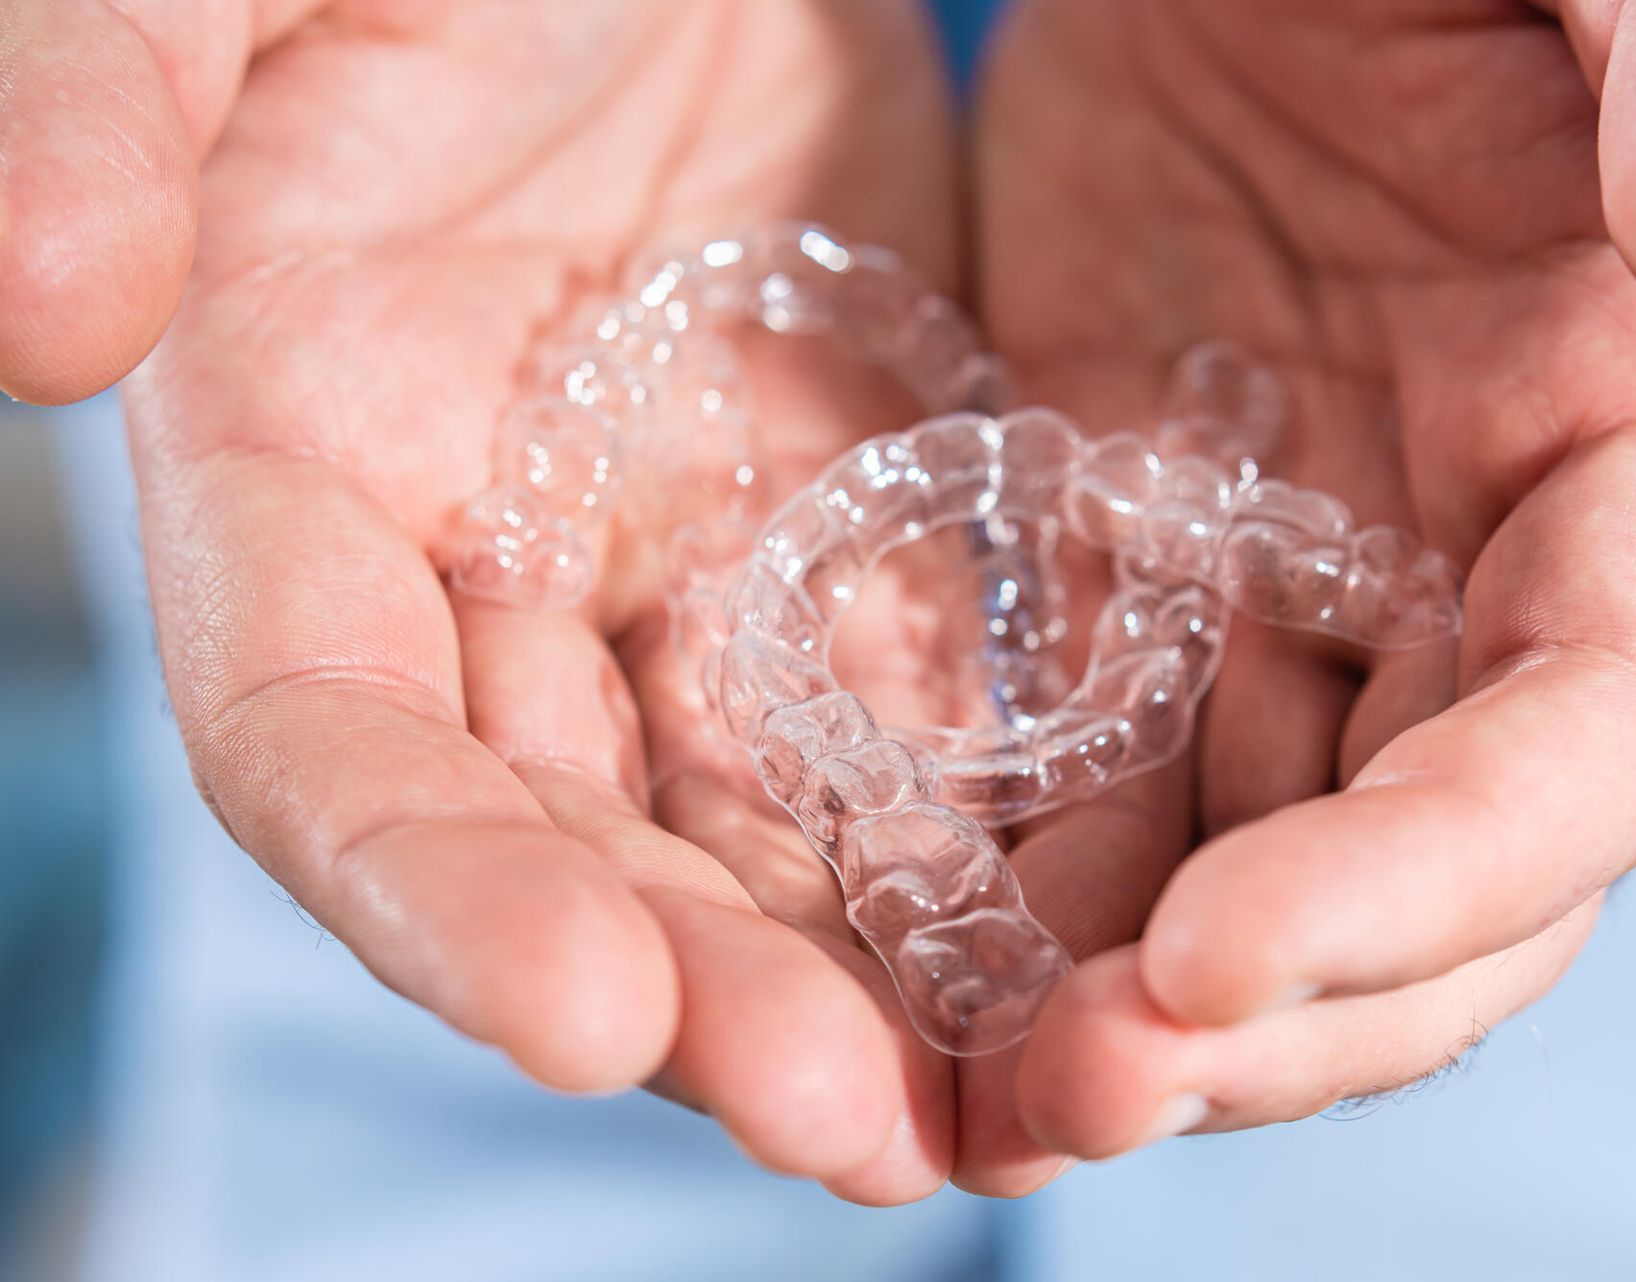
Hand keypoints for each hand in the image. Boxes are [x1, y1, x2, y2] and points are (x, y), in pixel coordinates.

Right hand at [0, 0, 976, 1202]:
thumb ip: (94, 99)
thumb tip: (29, 320)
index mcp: (301, 461)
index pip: (326, 743)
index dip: (433, 894)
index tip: (586, 1017)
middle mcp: (488, 563)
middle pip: (569, 838)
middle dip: (697, 992)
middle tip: (854, 1132)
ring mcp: (679, 561)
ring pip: (754, 823)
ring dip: (857, 977)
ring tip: (993, 1109)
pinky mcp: (848, 527)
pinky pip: (913, 718)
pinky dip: (981, 840)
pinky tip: (1077, 940)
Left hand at [957, 0, 1635, 1187]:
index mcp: (1631, 460)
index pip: (1589, 748)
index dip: (1431, 885)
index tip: (1219, 963)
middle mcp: (1465, 570)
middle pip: (1411, 887)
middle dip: (1264, 1023)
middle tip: (1064, 1100)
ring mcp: (1280, 581)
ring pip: (1227, 867)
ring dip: (1113, 1008)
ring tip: (955, 1094)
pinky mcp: (1118, 554)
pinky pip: (1068, 760)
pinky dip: (999, 876)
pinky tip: (882, 949)